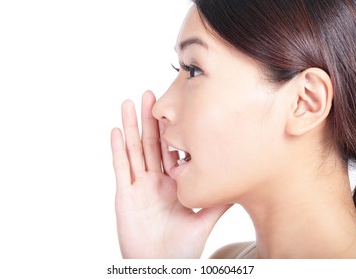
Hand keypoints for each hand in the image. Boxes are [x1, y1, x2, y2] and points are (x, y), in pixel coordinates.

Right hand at [111, 91, 230, 257]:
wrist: (161, 265)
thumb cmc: (183, 246)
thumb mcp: (205, 218)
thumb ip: (219, 200)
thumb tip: (239, 181)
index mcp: (173, 183)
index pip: (171, 150)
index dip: (171, 129)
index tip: (175, 106)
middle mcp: (155, 180)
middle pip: (151, 143)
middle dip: (150, 119)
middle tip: (150, 94)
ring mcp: (139, 186)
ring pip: (134, 150)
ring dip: (131, 126)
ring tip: (129, 103)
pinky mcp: (125, 195)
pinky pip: (121, 169)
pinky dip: (118, 150)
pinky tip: (116, 131)